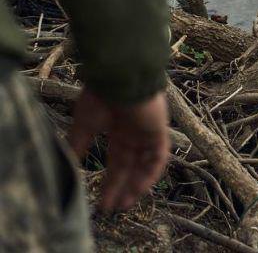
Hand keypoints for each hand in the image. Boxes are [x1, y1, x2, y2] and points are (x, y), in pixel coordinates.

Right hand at [67, 88, 169, 211]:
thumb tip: (70, 163)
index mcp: (119, 131)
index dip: (110, 182)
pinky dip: (151, 173)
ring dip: (137, 185)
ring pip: (146, 165)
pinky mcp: (159, 131)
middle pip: (131, 167)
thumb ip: (79, 143)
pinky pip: (159, 157)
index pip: (117, 162)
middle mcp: (135, 134)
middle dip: (122, 188)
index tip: (101, 203)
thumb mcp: (85, 124)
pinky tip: (140, 188)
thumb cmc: (101, 96)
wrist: (119, 78)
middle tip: (113, 208)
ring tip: (125, 203)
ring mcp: (148, 133)